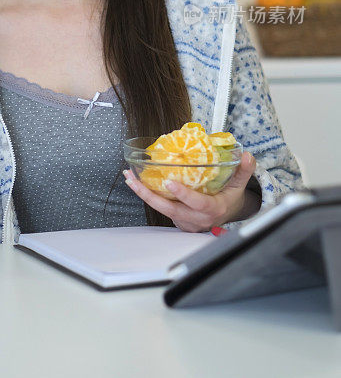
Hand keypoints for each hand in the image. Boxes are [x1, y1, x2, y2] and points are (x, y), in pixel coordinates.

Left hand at [123, 151, 257, 231]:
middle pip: (170, 209)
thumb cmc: (231, 198)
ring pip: (162, 210)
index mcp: (213, 209)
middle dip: (149, 195)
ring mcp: (186, 222)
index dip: (183, 194)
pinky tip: (136, 182)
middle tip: (134, 180)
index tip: (169, 182)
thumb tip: (247, 155)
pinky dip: (148, 196)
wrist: (227, 217)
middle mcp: (197, 219)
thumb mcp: (239, 185)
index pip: (197, 203)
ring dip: (144, 194)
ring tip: (130, 178)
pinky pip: (161, 209)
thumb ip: (243, 171)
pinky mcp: (177, 221)